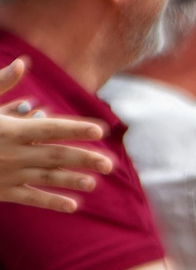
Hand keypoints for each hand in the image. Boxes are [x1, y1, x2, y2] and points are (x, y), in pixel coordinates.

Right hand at [0, 59, 112, 211]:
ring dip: (72, 181)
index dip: (76, 129)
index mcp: (9, 130)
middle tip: (111, 164)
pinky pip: (30, 198)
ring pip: (46, 178)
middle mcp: (12, 154)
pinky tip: (73, 206)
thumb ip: (1, 83)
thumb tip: (23, 63)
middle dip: (84, 159)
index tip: (100, 130)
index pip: (51, 128)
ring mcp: (7, 175)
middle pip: (56, 156)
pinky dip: (52, 202)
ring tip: (95, 183)